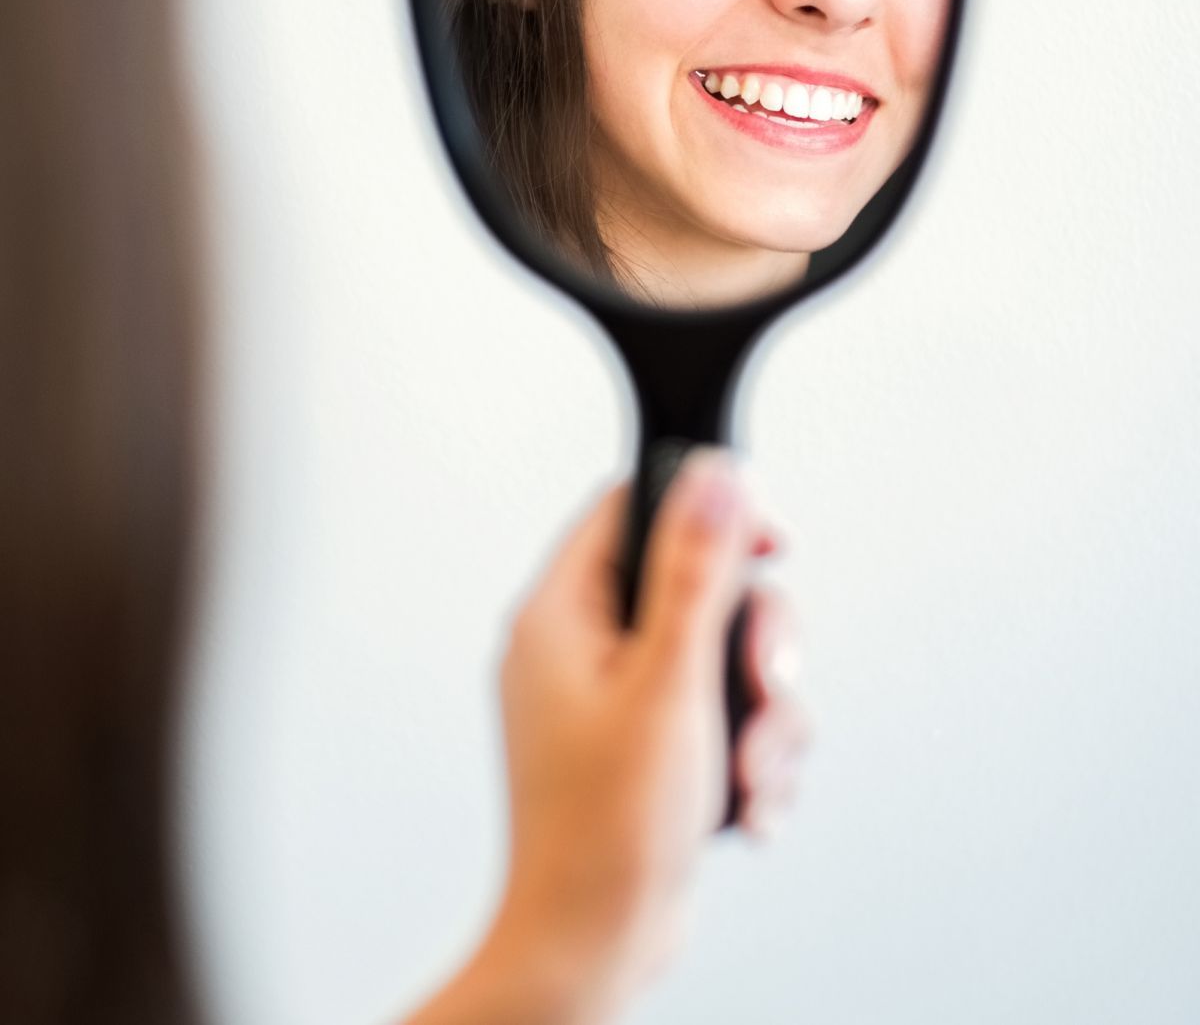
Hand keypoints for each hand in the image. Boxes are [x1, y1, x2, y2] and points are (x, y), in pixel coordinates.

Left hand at [487, 449, 809, 1021]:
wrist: (591, 950)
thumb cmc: (607, 832)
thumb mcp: (667, 685)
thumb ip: (694, 572)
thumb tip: (712, 474)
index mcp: (562, 613)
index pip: (634, 507)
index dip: (708, 512)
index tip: (767, 546)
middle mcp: (583, 646)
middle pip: (699, 586)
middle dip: (756, 645)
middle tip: (766, 690)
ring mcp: (615, 696)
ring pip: (723, 656)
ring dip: (763, 716)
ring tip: (750, 775)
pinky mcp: (646, 741)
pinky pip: (719, 710)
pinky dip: (746, 752)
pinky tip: (744, 803)